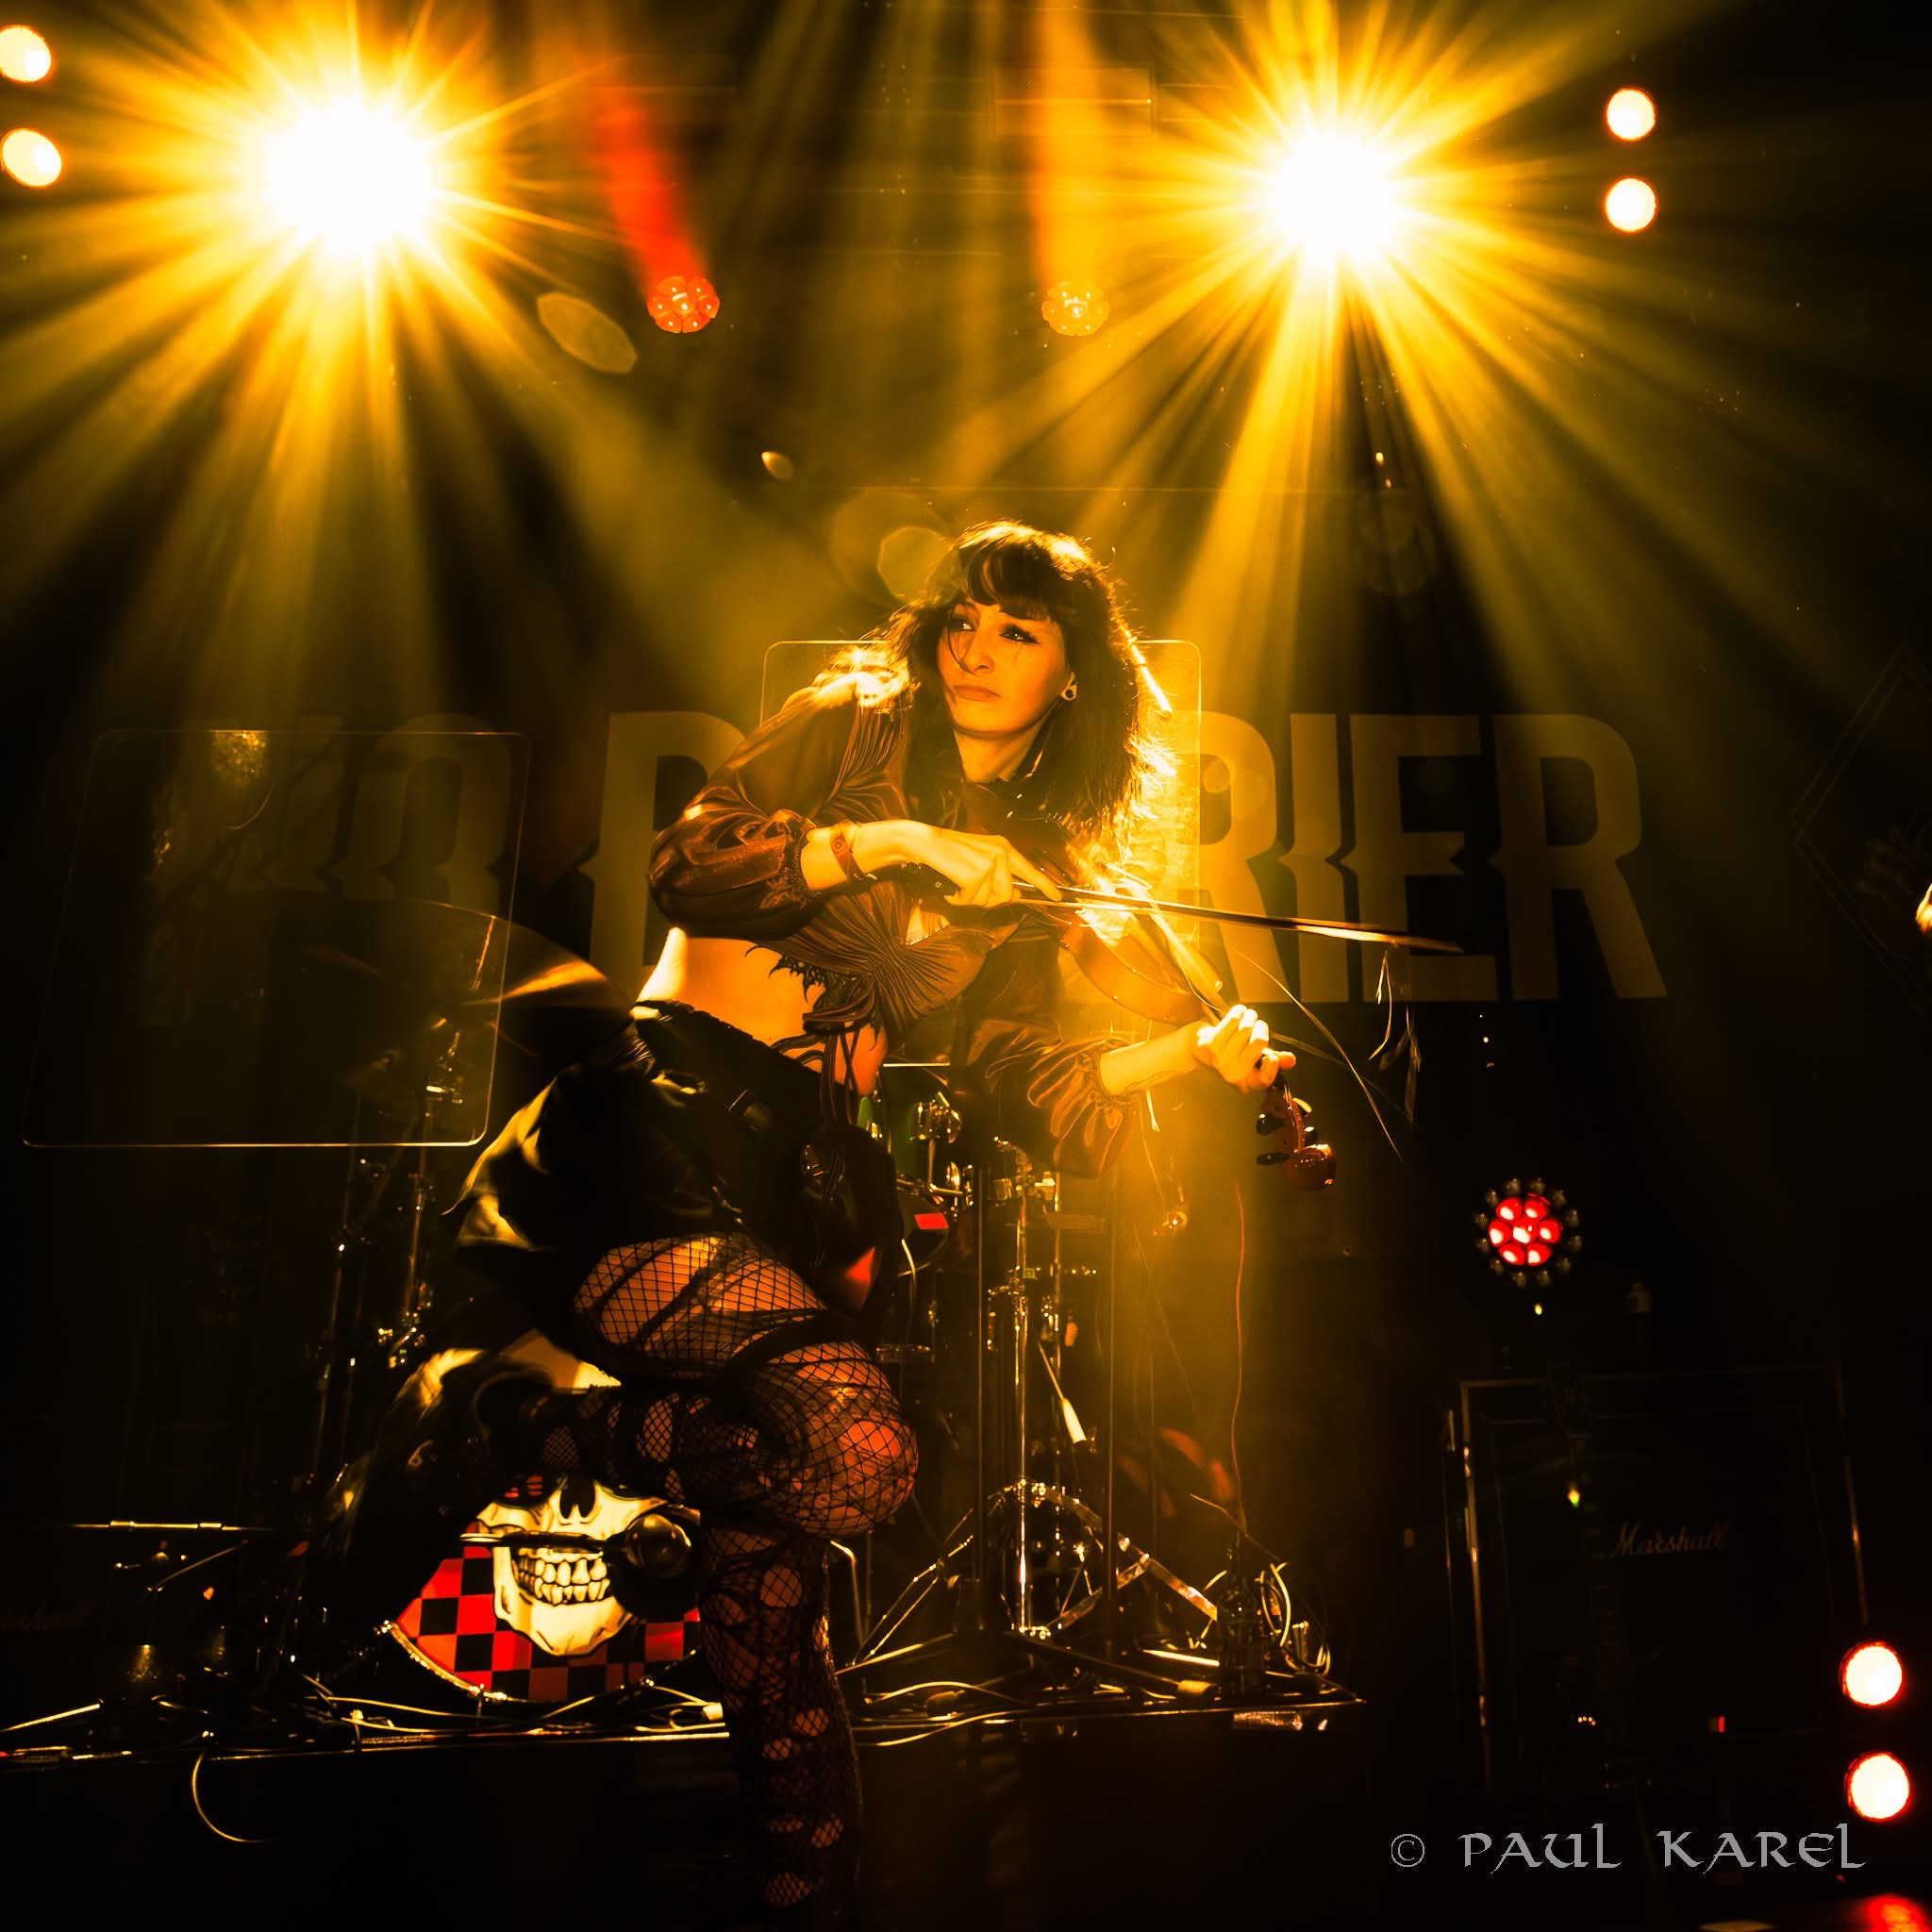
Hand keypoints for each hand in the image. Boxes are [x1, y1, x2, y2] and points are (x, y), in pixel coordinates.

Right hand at [887, 821, 1063, 908]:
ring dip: (971, 899)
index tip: (1057, 897)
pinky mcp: (977, 873)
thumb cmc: (949, 854)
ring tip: (958, 882)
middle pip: (1007, 895)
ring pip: (990, 900)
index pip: (1030, 870)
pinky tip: (951, 885)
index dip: (1045, 885)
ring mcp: (990, 863)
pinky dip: (958, 898)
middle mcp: (1001, 853)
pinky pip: (972, 900)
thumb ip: (999, 877)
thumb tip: (1014, 896)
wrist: (925, 843)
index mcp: (1004, 848)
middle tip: (968, 889)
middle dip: (988, 899)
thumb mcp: (979, 861)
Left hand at [1188, 1004, 1292, 1094]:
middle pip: (1259, 1042)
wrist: (1196, 1051)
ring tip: (1248, 1016)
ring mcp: (1220, 1059)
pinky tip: (1239, 1012)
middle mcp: (1232, 1074)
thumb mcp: (1252, 1061)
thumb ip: (1274, 1062)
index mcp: (1245, 1083)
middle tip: (1257, 1024)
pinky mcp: (1211, 1044)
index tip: (1273, 1056)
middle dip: (1261, 1027)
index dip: (1272, 1068)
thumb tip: (1291, 1060)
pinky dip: (1239, 1012)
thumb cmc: (1229, 1054)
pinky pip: (1233, 1020)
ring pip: (1246, 1028)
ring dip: (1250, 1016)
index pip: (1263, 1080)